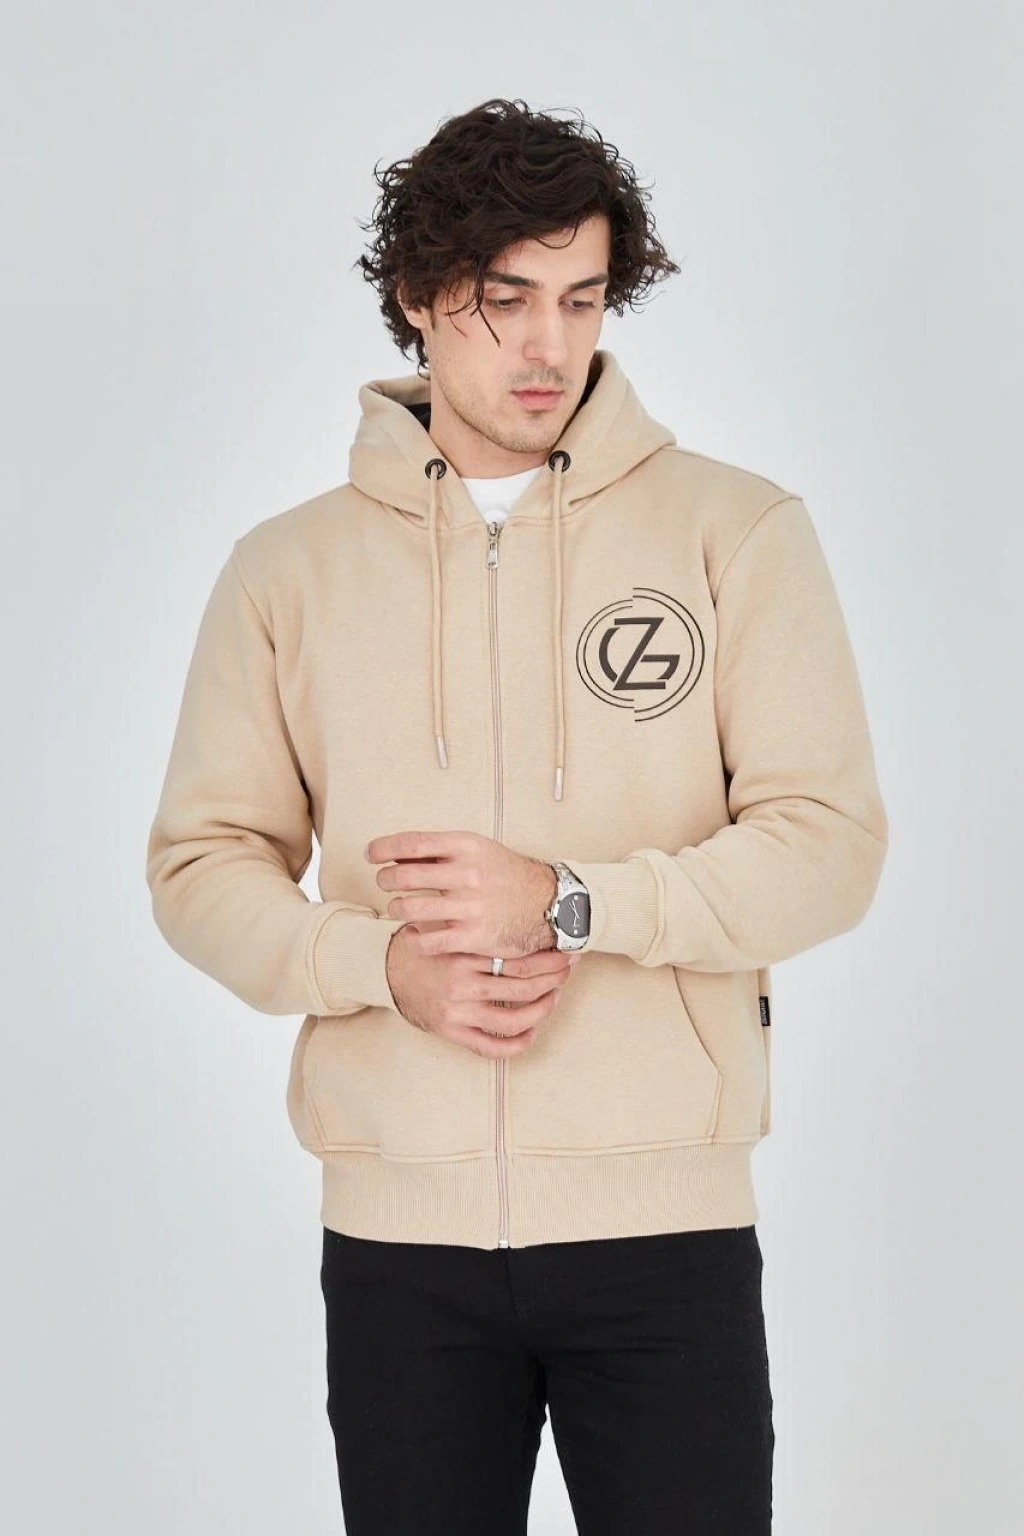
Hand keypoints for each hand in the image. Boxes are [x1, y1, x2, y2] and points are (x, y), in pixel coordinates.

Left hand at [366, 829, 557, 958]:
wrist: (548, 903)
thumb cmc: (507, 875)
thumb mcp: (478, 851)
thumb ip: (440, 852)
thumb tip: (397, 854)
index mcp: (466, 847)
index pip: (412, 843)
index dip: (383, 848)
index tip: (371, 854)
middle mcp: (467, 874)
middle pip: (403, 876)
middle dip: (384, 880)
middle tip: (383, 882)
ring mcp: (470, 906)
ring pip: (409, 909)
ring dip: (396, 909)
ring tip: (399, 908)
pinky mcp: (473, 936)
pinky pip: (428, 940)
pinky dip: (416, 938)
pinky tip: (417, 933)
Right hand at [385, 923, 580, 1057]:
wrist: (386, 970)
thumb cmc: (425, 944)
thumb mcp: (449, 924)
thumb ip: (478, 923)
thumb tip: (526, 914)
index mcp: (463, 953)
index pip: (518, 958)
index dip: (549, 957)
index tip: (566, 951)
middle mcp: (461, 984)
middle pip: (522, 987)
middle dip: (553, 979)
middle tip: (568, 970)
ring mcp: (456, 1011)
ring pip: (512, 1019)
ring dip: (541, 1010)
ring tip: (553, 997)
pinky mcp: (451, 1032)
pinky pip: (490, 1047)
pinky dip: (517, 1043)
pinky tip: (531, 1032)